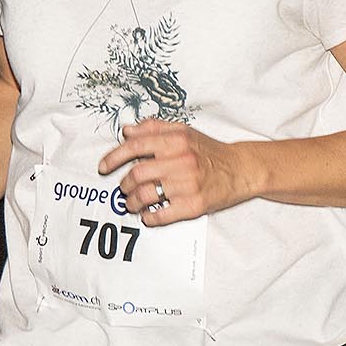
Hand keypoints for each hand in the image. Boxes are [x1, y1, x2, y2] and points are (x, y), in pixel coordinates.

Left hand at [97, 119, 248, 226]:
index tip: (104, 167)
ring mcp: (188, 185)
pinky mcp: (194, 205)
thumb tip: (127, 131)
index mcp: (177, 140)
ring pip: (145, 195)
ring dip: (132, 202)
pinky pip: (162, 214)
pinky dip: (149, 217)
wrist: (241, 169)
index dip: (114, 157)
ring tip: (133, 203)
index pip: (136, 146)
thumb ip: (154, 128)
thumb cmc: (209, 151)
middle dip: (124, 184)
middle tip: (124, 188)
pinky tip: (148, 215)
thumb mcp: (184, 131)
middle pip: (137, 174)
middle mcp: (182, 161)